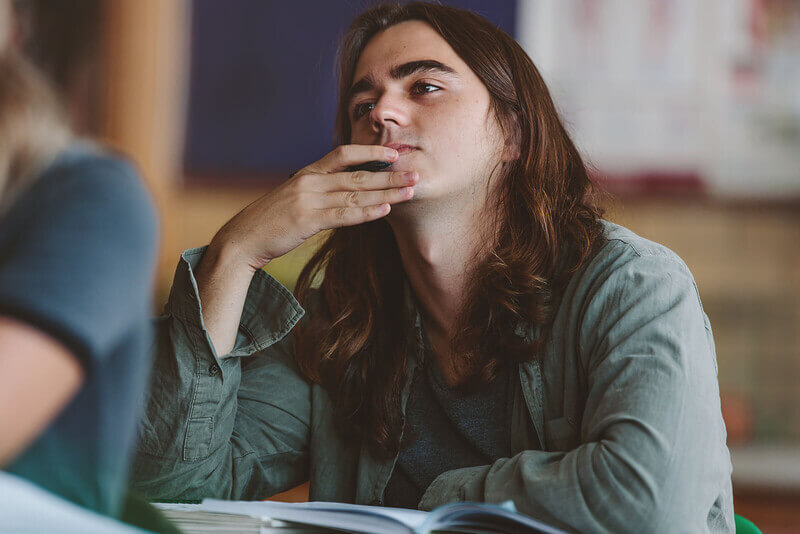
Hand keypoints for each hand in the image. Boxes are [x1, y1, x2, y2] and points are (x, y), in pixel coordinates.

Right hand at [210, 144, 417, 270]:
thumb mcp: (294, 196)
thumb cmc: (271, 220)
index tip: (394, 154)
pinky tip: (386, 209)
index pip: (343, 153)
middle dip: (389, 174)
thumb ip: (319, 190)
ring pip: (355, 194)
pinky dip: (367, 212)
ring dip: (386, 193)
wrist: (244, 237)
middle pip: (357, 175)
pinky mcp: (308, 221)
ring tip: (410, 191)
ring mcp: (309, 200)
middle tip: (415, 173)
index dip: (371, 152)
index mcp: (308, 172)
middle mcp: (311, 182)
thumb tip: (345, 190)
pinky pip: (344, 215)